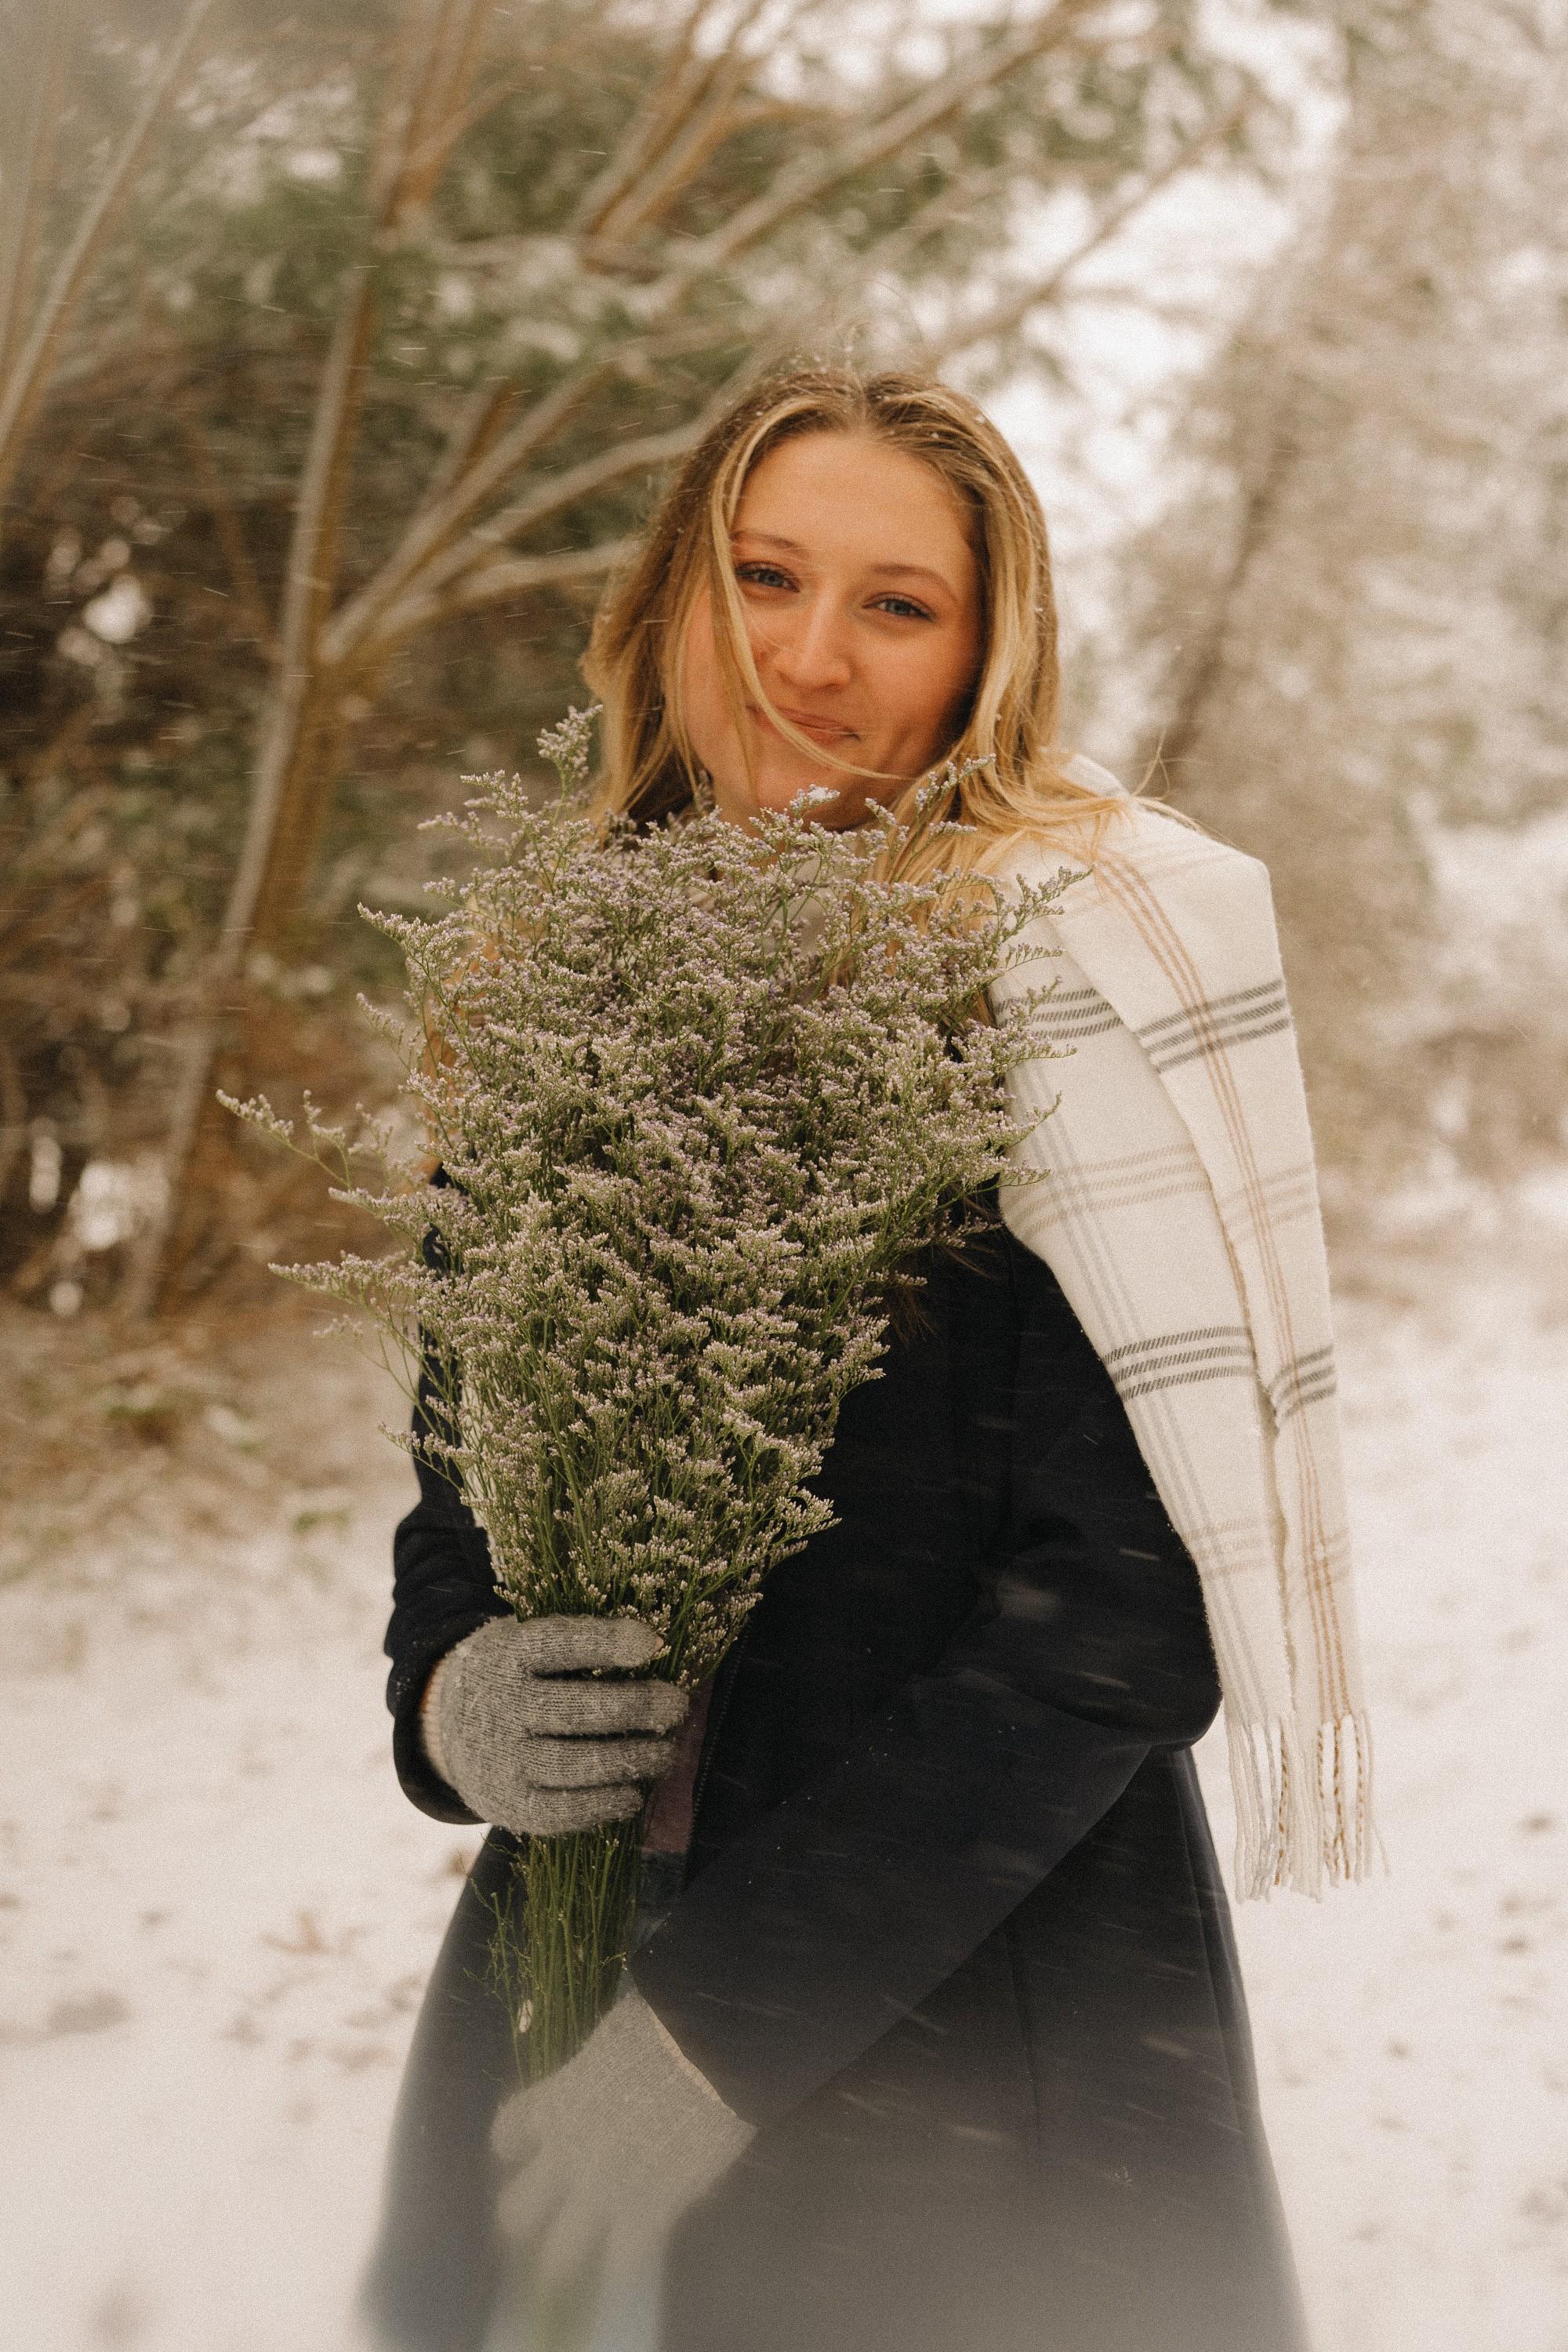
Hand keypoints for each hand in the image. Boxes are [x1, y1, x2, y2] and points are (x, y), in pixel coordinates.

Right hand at [423, 1615, 687, 1834]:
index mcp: (508, 1654)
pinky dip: (603, 1805)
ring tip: (666, 1752)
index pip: (557, 1644)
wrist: (445, 1725)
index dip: (605, 1643)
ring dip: (631, 1759)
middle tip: (677, 1706)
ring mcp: (501, 1759)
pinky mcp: (508, 1804)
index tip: (651, 1643)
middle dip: (636, 1708)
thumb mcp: (527, 1642)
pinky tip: (633, 1793)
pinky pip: (561, 1812)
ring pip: (575, 1764)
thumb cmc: (513, 1675)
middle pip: (575, 1710)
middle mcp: (500, 1706)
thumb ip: (576, 1644)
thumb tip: (655, 1645)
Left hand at [491, 1985, 754, 2297]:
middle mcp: (566, 2158)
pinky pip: (623, 2260)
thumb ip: (595, 2067)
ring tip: (573, 2256)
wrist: (707, 2056)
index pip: (508, 2132)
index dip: (512, 2142)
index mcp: (554, 2104)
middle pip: (517, 2211)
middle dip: (524, 2214)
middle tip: (540, 2212)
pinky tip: (628, 2257)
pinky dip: (624, 2262)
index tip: (521, 2145)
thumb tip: (602, 2065)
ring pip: (559, 2255)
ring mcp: (604, 2194)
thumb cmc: (662, 2027)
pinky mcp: (648, 2214)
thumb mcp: (611, 2038)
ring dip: (564, 2255)